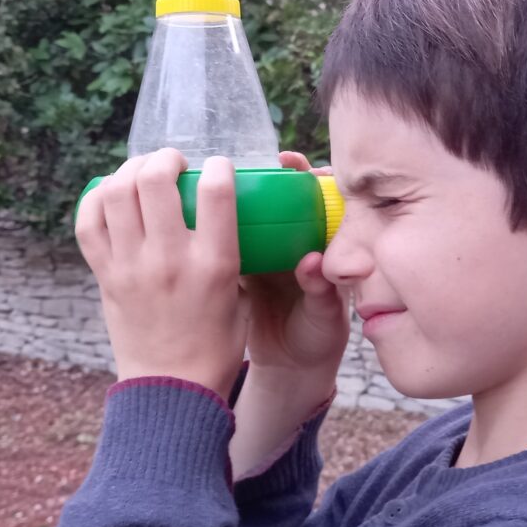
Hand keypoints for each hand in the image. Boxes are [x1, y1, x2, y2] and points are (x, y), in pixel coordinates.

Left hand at [75, 147, 247, 399]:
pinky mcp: (105, 276)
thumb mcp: (239, 297)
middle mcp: (169, 260)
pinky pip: (88, 222)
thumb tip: (222, 218)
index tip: (218, 167)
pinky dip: (96, 199)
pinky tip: (111, 195)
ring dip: (130, 170)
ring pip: (115, 192)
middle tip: (174, 163)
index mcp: (214, 265)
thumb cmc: (215, 346)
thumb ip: (230, 255)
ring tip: (142, 172)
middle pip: (155, 180)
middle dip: (165, 158)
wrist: (172, 389)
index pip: (216, 192)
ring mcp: (131, 267)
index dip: (218, 166)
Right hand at [237, 151, 350, 378]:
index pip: (320, 205)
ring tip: (232, 176)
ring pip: (256, 218)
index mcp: (318, 249)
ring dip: (245, 197)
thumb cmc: (318, 337)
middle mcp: (293, 245)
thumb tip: (312, 263)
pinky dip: (219, 226)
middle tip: (279, 161)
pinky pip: (230, 242)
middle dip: (281, 178)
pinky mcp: (241, 269)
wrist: (290, 365)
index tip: (304, 168)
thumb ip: (321, 291)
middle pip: (286, 202)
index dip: (314, 181)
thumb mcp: (324, 316)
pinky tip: (203, 209)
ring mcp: (266, 255)